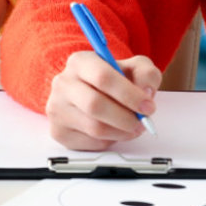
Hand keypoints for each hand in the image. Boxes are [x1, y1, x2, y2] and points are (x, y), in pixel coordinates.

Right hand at [44, 51, 160, 149]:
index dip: (129, 95)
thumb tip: (145, 91)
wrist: (88, 93)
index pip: (103, 77)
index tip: (148, 106)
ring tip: (131, 127)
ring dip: (121, 132)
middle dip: (126, 118)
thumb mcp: (133, 68)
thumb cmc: (112, 81)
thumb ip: (146, 73)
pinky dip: (109, 140)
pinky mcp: (59, 131)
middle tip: (142, 122)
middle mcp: (63, 83)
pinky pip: (91, 142)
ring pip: (94, 128)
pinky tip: (113, 130)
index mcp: (80, 62)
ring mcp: (57, 108)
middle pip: (95, 105)